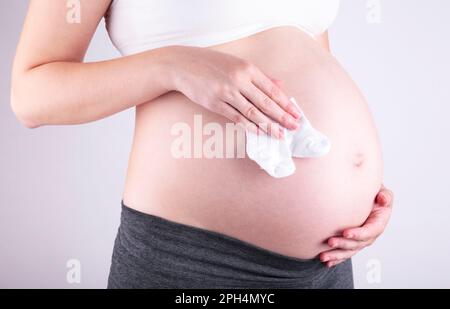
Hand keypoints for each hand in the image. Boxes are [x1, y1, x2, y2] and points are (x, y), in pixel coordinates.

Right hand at [166, 46, 300, 137]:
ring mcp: (226, 92)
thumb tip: (280, 85)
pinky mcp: (215, 103)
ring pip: (252, 112)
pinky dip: (248, 126)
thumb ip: (260, 76)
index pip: (272, 90)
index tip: (296, 114)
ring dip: (268, 125)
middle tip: (294, 127)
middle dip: (282, 117)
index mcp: (247, 69)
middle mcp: (239, 80)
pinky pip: (236, 117)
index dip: (286, 104)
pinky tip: (259, 133)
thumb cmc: (212, 63)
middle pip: (265, 102)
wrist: (184, 64)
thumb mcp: (238, 64)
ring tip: (279, 134)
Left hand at [319, 185, 393, 267]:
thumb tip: (383, 199)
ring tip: (323, 256)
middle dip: (343, 244)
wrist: (366, 198)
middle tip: (330, 242)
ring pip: (349, 251)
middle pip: (357, 244)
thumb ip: (385, 195)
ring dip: (336, 255)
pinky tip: (327, 262)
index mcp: (378, 223)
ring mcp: (360, 240)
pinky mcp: (351, 242)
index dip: (358, 234)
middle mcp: (369, 235)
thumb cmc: (373, 194)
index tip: (345, 232)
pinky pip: (344, 253)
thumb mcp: (382, 192)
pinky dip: (336, 259)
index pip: (369, 231)